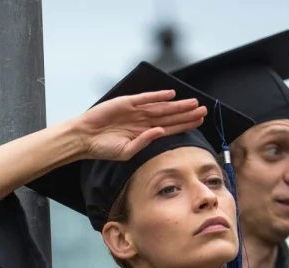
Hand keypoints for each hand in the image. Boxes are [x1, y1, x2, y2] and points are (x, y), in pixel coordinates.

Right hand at [71, 90, 207, 161]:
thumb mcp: (126, 152)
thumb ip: (144, 142)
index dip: (184, 125)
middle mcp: (142, 121)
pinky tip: (171, 94)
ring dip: (178, 105)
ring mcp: (135, 111)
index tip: (199, 122)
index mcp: (144, 134)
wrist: (84, 138)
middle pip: (170, 116)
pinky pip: (146, 98)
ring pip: (162, 107)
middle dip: (186, 114)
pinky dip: (158, 96)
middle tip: (203, 111)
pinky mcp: (127, 103)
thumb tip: (160, 131)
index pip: (169, 128)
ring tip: (194, 103)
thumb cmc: (103, 149)